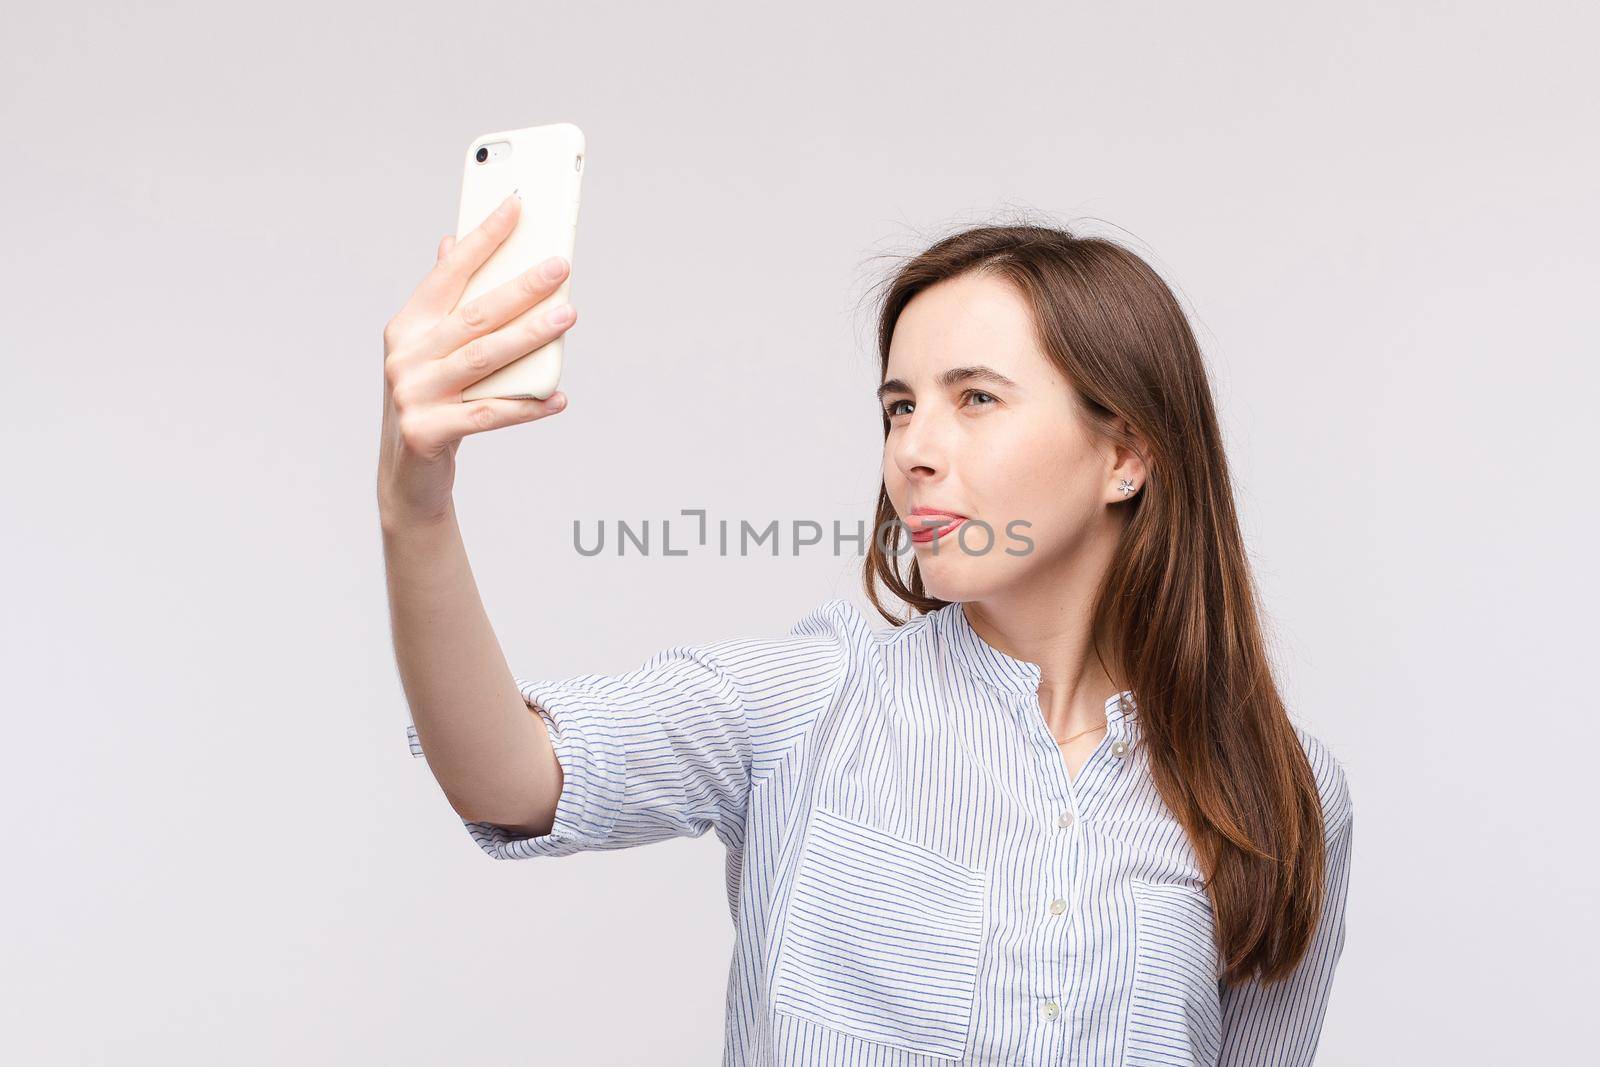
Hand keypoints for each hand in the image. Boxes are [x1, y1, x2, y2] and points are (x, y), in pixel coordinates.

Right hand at [377, 193, 576, 527]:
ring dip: (530, 337)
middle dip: (520, 287)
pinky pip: (488, 415)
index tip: (517, 206)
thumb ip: (444, 302)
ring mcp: (413, 394)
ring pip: (483, 358)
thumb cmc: (430, 401)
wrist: (406, 475)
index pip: (449, 273)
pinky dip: (526, 407)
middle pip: (474, 314)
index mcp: (407, 326)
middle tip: (560, 265)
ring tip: (568, 317)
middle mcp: (406, 355)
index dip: (483, 238)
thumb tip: (454, 243)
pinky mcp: (427, 432)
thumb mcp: (429, 349)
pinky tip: (558, 398)